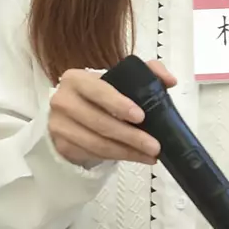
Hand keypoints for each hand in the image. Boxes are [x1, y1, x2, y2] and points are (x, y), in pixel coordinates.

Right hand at [48, 59, 176, 167]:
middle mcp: (62, 101)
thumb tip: (170, 80)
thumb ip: (149, 71)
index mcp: (76, 79)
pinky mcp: (62, 146)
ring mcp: (59, 126)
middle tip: (155, 145)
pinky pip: (93, 155)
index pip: (98, 91)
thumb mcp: (122, 77)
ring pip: (97, 144)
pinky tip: (136, 157)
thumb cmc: (102, 94)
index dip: (119, 104)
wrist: (74, 113)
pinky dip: (117, 157)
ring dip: (127, 152)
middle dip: (131, 136)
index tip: (141, 117)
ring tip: (150, 155)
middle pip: (100, 123)